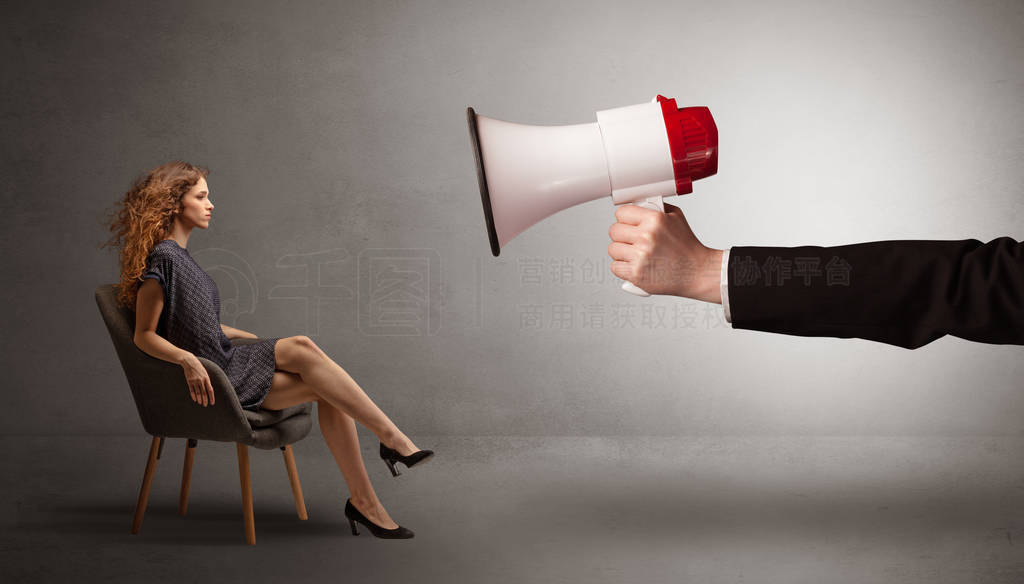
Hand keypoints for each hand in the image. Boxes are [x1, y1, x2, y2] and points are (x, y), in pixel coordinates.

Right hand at [179, 352, 214, 406]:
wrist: (189, 362)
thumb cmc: (199, 367)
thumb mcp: (205, 373)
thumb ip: (207, 381)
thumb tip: (209, 389)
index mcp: (206, 378)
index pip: (210, 390)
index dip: (211, 397)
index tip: (212, 403)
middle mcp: (201, 380)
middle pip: (204, 393)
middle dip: (205, 400)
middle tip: (206, 405)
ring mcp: (194, 381)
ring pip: (198, 393)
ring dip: (199, 399)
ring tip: (201, 403)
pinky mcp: (189, 381)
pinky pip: (191, 390)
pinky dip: (193, 395)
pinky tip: (195, 399)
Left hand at [608, 202, 722, 301]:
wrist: (697, 271)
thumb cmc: (687, 247)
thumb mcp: (676, 218)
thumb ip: (656, 208)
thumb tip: (637, 204)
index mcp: (655, 220)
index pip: (621, 213)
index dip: (624, 218)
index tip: (627, 222)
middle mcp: (646, 237)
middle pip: (614, 231)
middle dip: (622, 235)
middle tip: (631, 239)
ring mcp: (640, 256)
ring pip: (613, 249)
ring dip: (621, 252)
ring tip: (634, 253)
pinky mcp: (636, 274)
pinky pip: (615, 267)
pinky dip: (622, 267)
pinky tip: (634, 265)